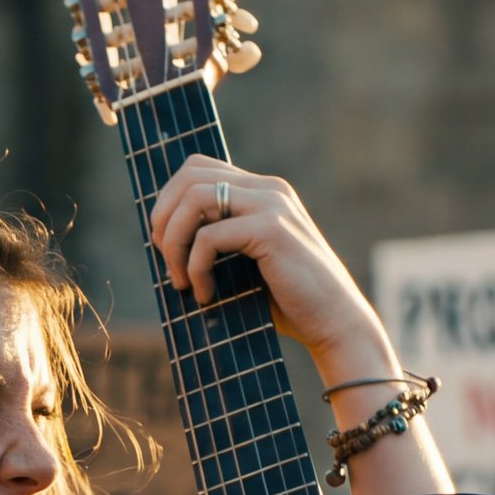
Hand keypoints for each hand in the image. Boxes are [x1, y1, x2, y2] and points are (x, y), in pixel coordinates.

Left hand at [146, 155, 385, 370]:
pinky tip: (205, 294)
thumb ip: (216, 239)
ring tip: (182, 281)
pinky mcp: (272, 230)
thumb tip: (159, 239)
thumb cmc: (287, 302)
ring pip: (194, 198)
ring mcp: (272, 205)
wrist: (335, 324)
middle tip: (167, 264)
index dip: (168, 204)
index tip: (166, 247)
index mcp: (262, 191)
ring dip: (174, 243)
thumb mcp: (244, 262)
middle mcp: (268, 189)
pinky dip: (196, 267)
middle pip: (189, 176)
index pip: (196, 170)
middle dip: (163, 221)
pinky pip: (209, 237)